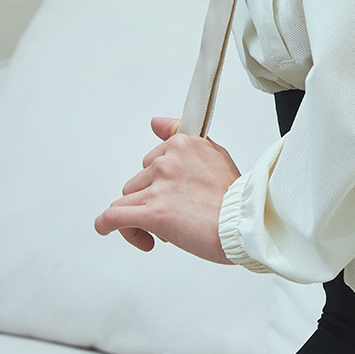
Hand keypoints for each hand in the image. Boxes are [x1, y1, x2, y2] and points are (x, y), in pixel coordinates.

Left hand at [94, 117, 240, 265]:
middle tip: (173, 217)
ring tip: (161, 231)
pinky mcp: (152, 212)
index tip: (168, 193)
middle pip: (138, 182)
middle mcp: (168, 161)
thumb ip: (181, 136)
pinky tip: (109, 230)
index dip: (158, 181)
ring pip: (127, 200)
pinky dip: (107, 225)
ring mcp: (159, 187)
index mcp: (183, 145)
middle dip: (149, 200)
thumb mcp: (215, 154)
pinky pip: (113, 216)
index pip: (153, 160)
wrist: (246, 224)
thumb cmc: (236, 198)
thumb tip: (156, 122)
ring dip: (137, 216)